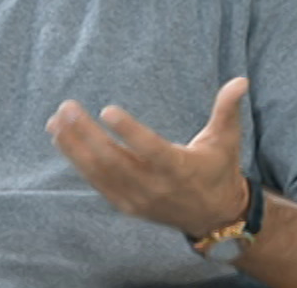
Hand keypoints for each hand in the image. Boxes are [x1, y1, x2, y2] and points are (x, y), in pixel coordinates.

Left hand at [46, 78, 249, 238]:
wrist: (214, 216)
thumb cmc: (219, 169)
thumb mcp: (227, 139)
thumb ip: (227, 109)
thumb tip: (240, 80)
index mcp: (179, 168)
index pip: (149, 149)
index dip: (128, 131)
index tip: (106, 109)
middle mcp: (155, 186)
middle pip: (114, 161)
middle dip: (86, 135)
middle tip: (67, 108)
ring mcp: (138, 199)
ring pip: (100, 173)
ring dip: (74, 147)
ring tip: (56, 121)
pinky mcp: (126, 205)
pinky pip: (97, 182)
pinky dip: (78, 161)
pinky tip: (62, 139)